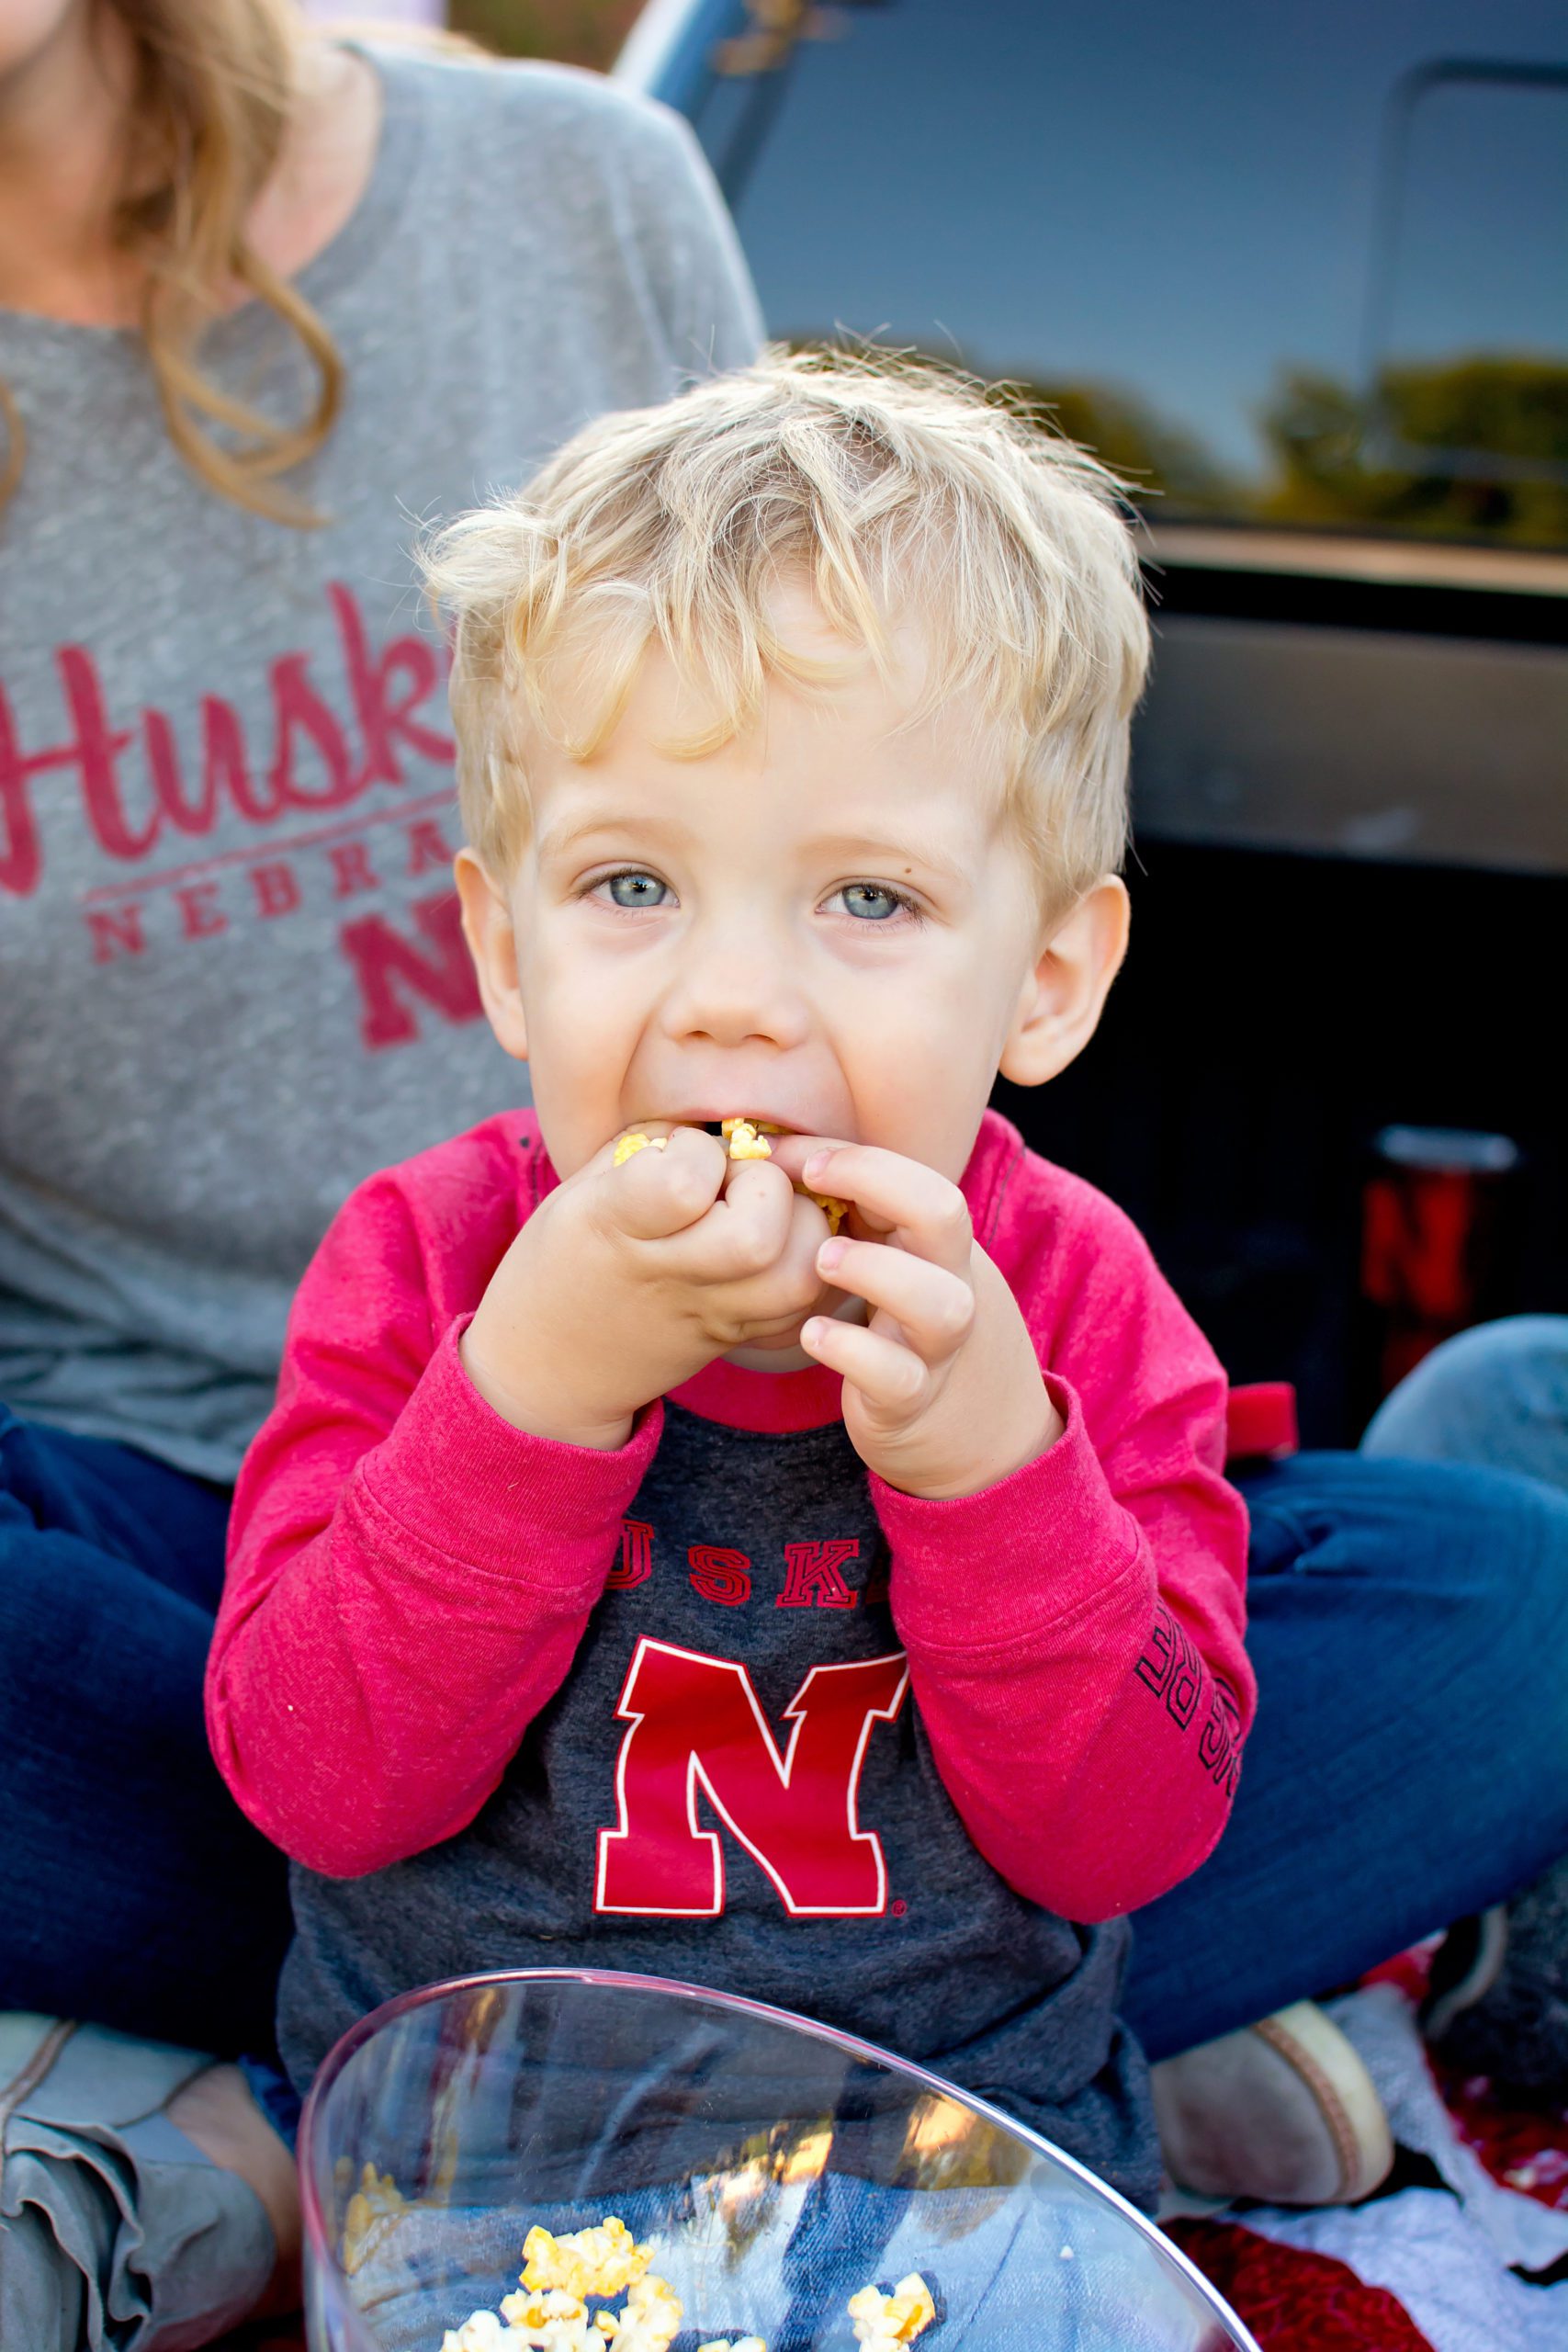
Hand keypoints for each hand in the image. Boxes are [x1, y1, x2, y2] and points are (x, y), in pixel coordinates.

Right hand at [460, 1124, 829, 1447]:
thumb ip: (648, 1146)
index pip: (685, 1184)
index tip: (683, 1154)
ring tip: (766, 1212)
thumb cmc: (564, 1256)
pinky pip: (802, 1306)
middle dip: (767, 1187)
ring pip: (797, 1279)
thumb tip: (721, 1126)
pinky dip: (804, 1265)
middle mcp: (668, 1277)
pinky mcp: (735, 1338)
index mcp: (614, 1226)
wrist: (550, 1363)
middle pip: (758, 1238)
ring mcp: (708, 1316)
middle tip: (738, 1183)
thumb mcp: (580, 1188)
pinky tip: (775, 1243)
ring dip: (800, 1229)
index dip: (700, 1152)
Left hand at [769, 1138, 1062, 1498]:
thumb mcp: (889, 1260)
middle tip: (812, 1185)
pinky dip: (851, 1350)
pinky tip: (811, 1333)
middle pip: (945, 1213)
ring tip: (822, 1261)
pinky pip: (895, 1375)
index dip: (860, 1160)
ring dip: (875, 1270)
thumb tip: (768, 1148)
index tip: (790, 1157)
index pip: (922, 1177)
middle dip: (877, 1182)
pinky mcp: (911, 1398)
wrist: (967, 1427)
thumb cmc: (897, 1323)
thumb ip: (848, 1210)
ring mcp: (936, 1344)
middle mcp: (949, 1282)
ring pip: (938, 1301)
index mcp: (937, 1242)